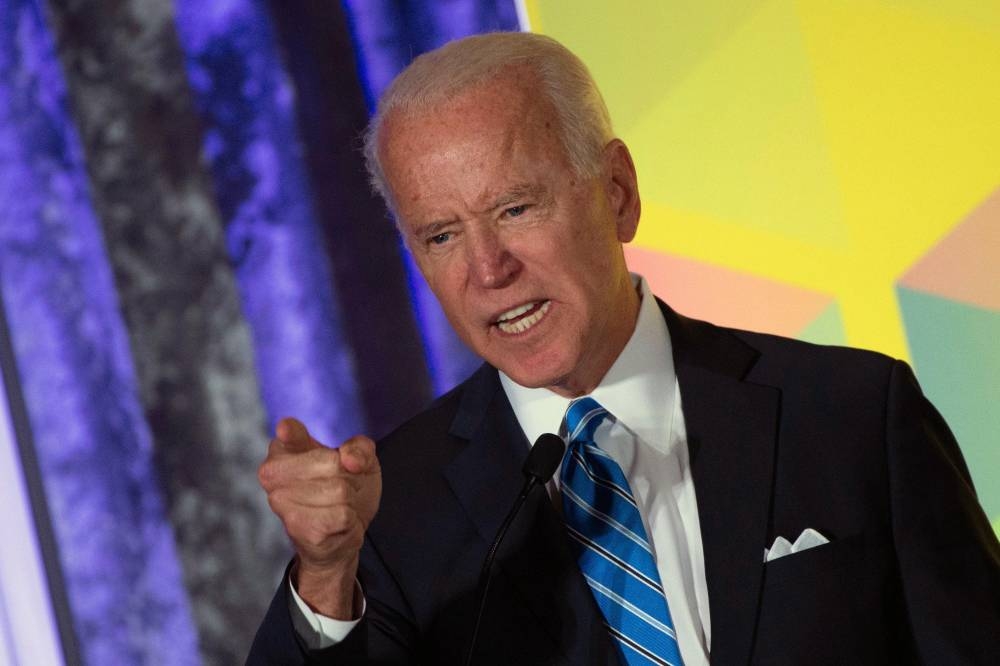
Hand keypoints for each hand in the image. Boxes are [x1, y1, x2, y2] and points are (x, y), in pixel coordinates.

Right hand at [258, 417, 381, 617]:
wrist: (341, 532)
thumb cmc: (345, 488)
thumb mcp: (361, 460)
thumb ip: (360, 449)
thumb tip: (350, 460)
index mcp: (282, 449)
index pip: (289, 432)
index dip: (291, 432)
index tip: (286, 429)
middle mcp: (273, 474)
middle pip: (332, 463)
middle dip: (350, 476)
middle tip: (343, 486)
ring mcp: (282, 502)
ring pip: (339, 490)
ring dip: (351, 499)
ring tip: (340, 504)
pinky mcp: (297, 527)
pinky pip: (342, 514)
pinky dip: (350, 518)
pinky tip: (338, 522)